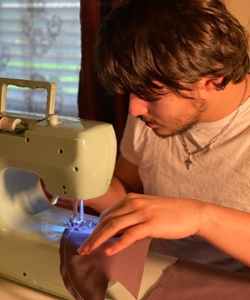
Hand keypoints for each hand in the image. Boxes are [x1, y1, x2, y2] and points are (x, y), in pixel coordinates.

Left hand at [77, 193, 204, 255]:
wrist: (191, 212)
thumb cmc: (169, 212)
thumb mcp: (146, 210)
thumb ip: (130, 216)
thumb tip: (115, 231)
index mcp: (131, 199)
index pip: (107, 214)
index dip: (95, 228)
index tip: (88, 239)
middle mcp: (134, 203)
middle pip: (107, 220)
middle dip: (93, 235)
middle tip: (83, 248)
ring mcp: (142, 213)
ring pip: (114, 226)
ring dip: (99, 240)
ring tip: (89, 251)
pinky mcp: (151, 223)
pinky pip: (130, 235)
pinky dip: (118, 244)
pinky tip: (109, 252)